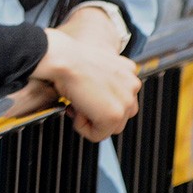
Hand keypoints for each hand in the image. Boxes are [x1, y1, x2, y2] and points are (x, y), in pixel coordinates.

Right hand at [32, 27, 140, 141]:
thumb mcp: (93, 62)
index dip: (98, 99)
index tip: (85, 92)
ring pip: (110, 127)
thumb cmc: (68, 57)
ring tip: (77, 102)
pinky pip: (97, 135)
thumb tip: (99, 93)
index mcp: (128, 70)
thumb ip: (106, 78)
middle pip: (120, 115)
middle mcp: (132, 85)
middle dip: (97, 111)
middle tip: (79, 99)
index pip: (121, 98)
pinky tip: (75, 107)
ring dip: (90, 119)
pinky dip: (81, 126)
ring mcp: (125, 101)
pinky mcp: (114, 115)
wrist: (61, 58)